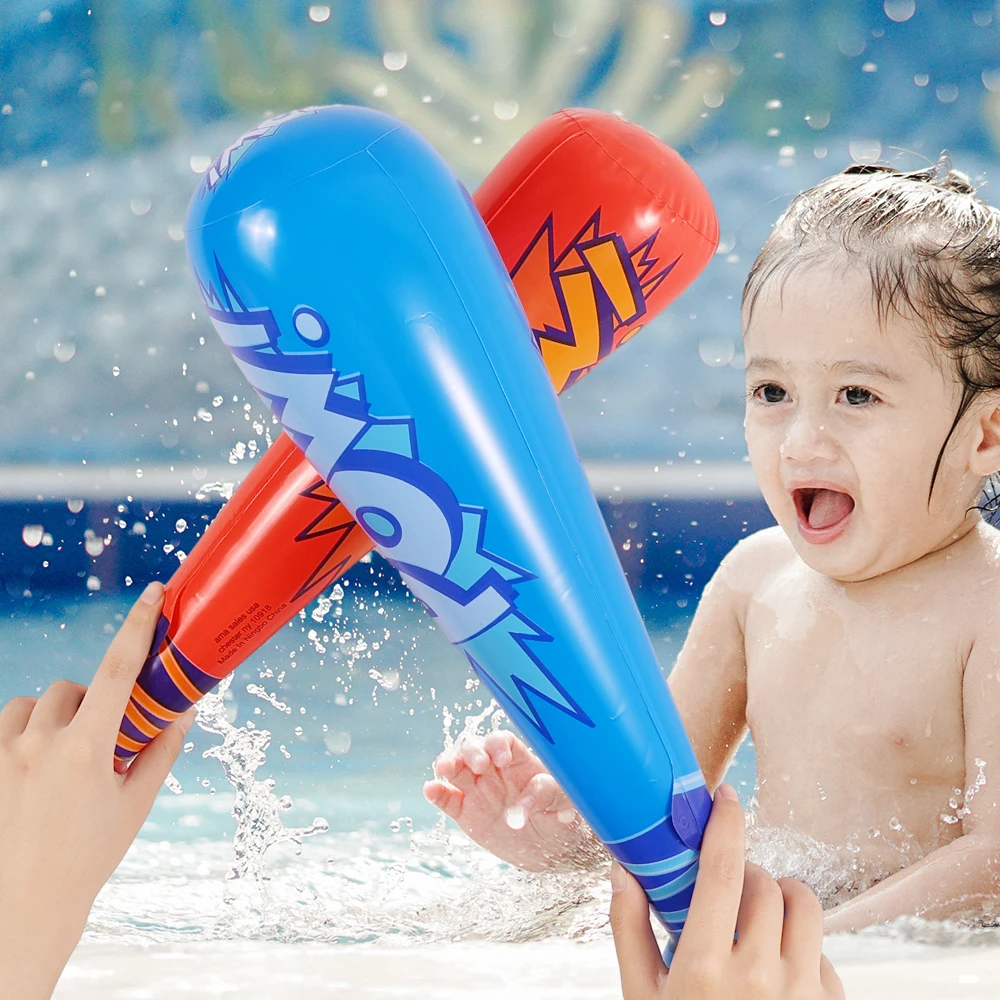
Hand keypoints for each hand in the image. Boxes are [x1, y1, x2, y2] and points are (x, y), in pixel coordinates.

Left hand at [0, 581, 194, 999]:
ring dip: (55, 714)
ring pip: (34, 703)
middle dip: (93, 701)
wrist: (26, 905)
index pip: (117, 670)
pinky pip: (6, 723)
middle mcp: (39, 743)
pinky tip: (36, 766)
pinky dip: (25, 732)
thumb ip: (163, 748)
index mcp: (86, 749)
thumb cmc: (89, 856)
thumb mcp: (137, 802)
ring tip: (66, 754)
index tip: (154, 593)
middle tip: (106, 737)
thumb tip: (185, 709)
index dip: (138, 626)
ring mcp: (4, 754)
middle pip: (73, 686)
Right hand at [423, 731, 599, 870]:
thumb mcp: (564, 802)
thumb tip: (521, 808)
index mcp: (518, 759)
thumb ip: (546, 795)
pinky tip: (431, 789)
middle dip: (472, 752)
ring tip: (445, 767)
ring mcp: (478, 788)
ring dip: (448, 763)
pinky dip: (437, 792)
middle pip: (475, 748)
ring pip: (456, 768)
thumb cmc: (562, 815)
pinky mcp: (466, 811)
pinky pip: (447, 798)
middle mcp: (494, 769)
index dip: (498, 744)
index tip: (501, 760)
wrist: (550, 847)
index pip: (502, 741)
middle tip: (478, 765)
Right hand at [609, 784, 844, 998]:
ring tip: (759, 917)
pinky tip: (776, 970)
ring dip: (781, 898)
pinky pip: (823, 950)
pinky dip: (801, 945)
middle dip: (746, 873)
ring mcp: (800, 995)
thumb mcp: (641, 995)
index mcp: (705, 967)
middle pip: (764, 882)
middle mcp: (759, 976)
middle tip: (727, 891)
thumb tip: (622, 868)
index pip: (723, 870)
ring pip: (805, 906)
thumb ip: (628, 929)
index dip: (726, 823)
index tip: (725, 796)